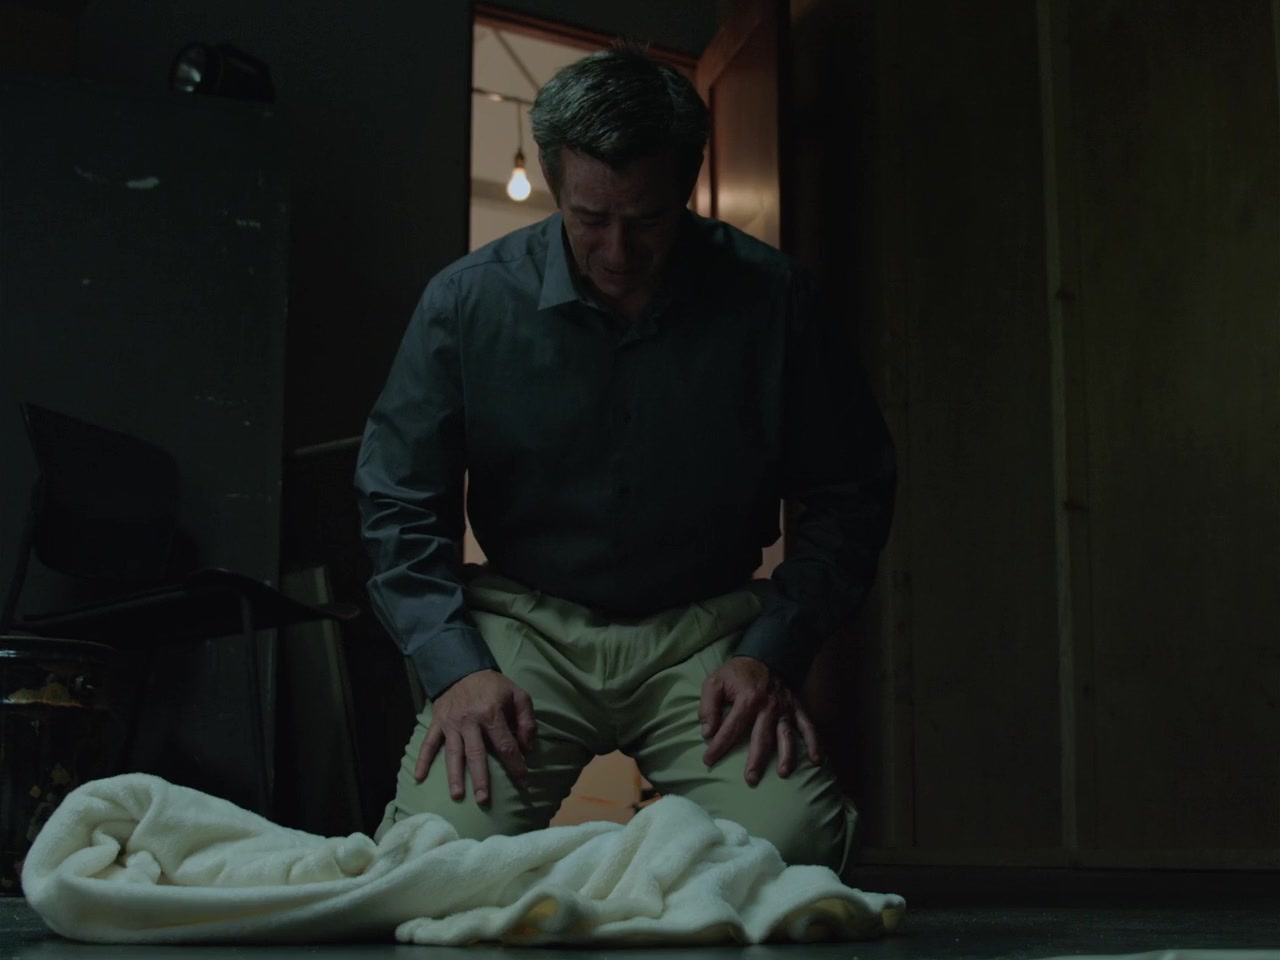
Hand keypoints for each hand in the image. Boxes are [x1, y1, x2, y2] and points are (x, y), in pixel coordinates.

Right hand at [415, 669, 536, 804]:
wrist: (463, 668)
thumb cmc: (494, 686)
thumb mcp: (518, 695)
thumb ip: (527, 720)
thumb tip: (527, 747)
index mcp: (491, 714)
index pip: (506, 745)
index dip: (515, 765)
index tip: (524, 782)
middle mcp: (470, 721)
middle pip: (476, 754)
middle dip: (481, 779)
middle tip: (483, 800)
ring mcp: (451, 723)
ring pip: (453, 753)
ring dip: (454, 776)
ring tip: (457, 796)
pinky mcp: (438, 722)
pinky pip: (429, 743)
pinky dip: (422, 760)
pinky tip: (418, 777)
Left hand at [699, 656, 820, 784]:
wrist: (764, 656)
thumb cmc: (736, 674)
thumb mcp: (714, 682)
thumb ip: (708, 706)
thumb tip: (707, 732)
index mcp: (747, 699)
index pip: (731, 728)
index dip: (718, 746)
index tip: (708, 760)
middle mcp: (768, 706)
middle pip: (762, 737)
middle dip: (756, 760)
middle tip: (750, 780)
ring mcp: (785, 708)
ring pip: (787, 734)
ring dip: (787, 755)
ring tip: (784, 773)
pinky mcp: (797, 708)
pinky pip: (808, 727)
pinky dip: (814, 743)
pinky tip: (816, 761)